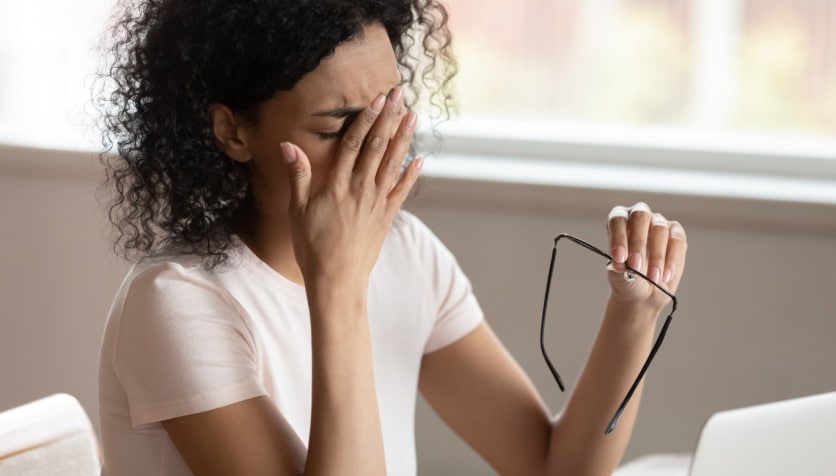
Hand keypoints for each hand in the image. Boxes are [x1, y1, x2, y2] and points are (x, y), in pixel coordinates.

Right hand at [281, 86, 421, 284]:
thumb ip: (298, 175)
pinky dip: (411, 174)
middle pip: (377, 146)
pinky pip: (402, 191)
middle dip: (389, 118)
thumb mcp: (298, 210)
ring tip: (413, 115)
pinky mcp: (386, 217)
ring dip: (404, 138)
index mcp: (337, 185)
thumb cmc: (312, 246)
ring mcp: (376, 203)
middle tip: (400, 94)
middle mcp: (361, 189)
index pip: (353, 144)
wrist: (337, 280)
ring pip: (393, 163)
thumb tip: (288, 145)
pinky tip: (420, 159)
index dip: (366, 119)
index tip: (377, 99)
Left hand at [606, 202, 686, 310]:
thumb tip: (621, 263)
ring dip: (656, 256)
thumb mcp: (620, 277)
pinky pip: (677, 241)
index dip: (618, 237)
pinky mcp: (677, 234)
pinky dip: (671, 260)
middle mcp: (638, 217)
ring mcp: (659, 223)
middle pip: (640, 216)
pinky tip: (665, 276)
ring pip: (660, 230)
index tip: (619, 258)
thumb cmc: (628, 279)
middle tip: (635, 266)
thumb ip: (619, 268)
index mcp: (618, 222)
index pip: (617, 220)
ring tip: (653, 278)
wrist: (645, 295)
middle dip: (638, 242)